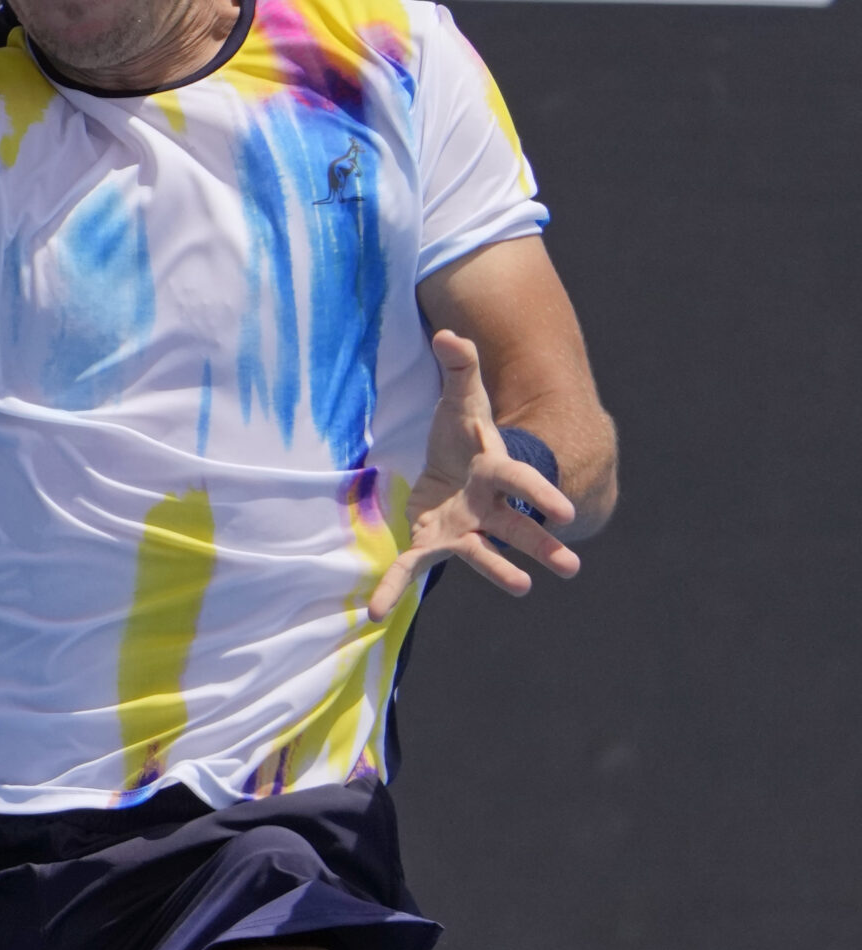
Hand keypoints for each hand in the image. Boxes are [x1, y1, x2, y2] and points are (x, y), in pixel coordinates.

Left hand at [368, 330, 580, 620]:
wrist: (450, 461)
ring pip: (484, 554)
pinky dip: (394, 589)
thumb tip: (448, 335)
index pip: (522, 483)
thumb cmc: (461, 431)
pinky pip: (412, 568)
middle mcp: (488, 506)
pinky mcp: (434, 542)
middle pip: (518, 527)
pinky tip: (378, 613)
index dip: (542, 495)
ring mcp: (465, 528)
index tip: (565, 512)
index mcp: (496, 470)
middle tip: (571, 567)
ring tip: (524, 588)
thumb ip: (459, 368)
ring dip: (502, 572)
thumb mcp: (458, 398)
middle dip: (542, 546)